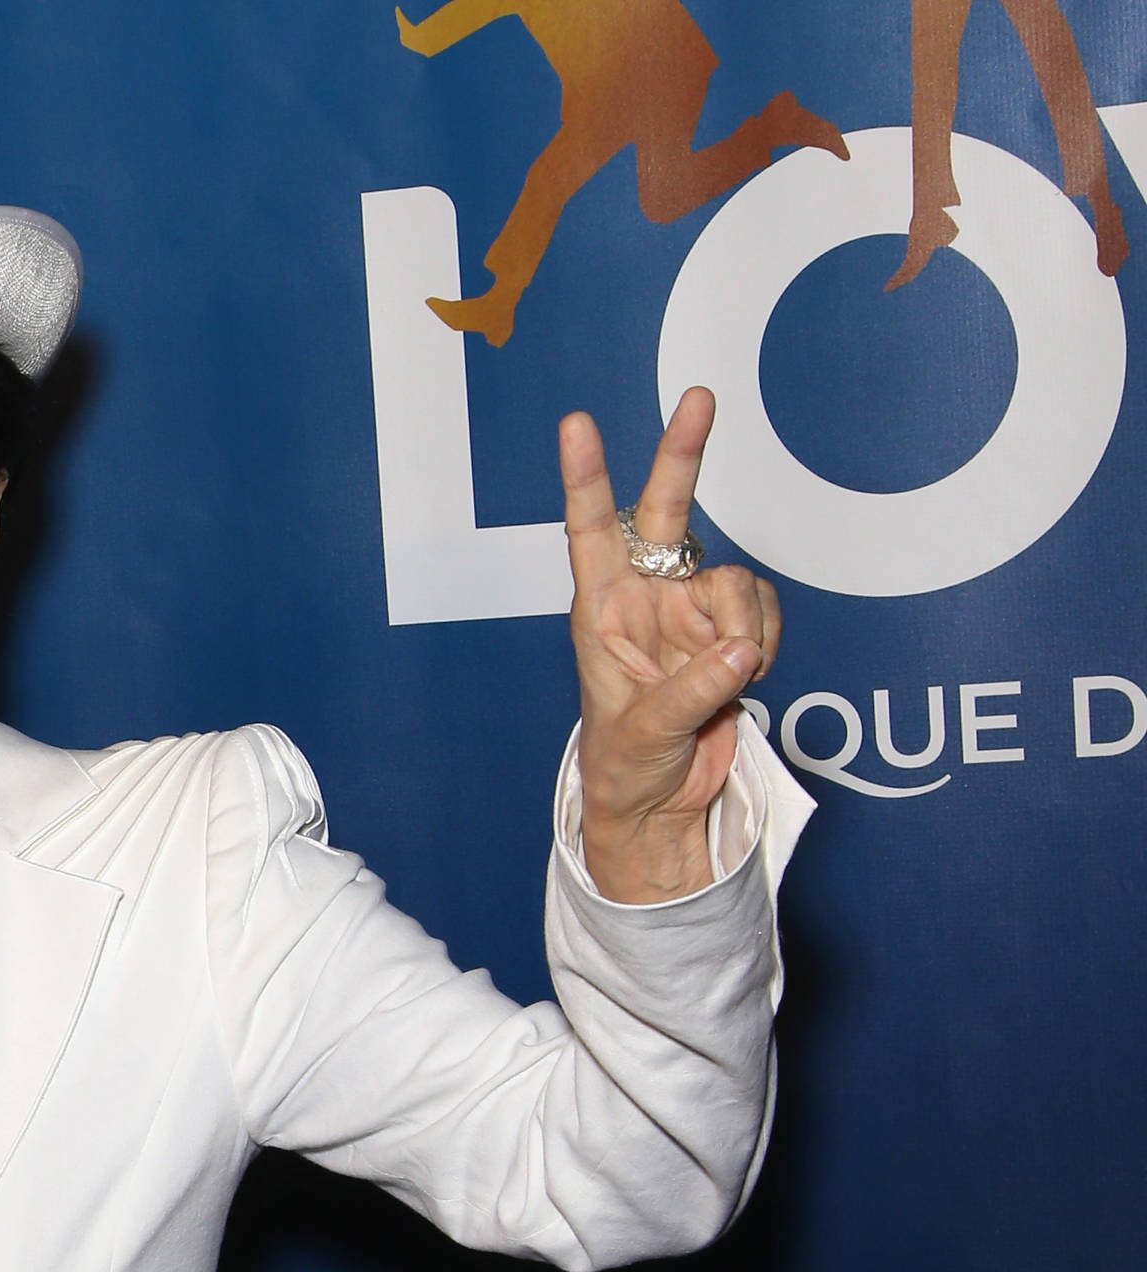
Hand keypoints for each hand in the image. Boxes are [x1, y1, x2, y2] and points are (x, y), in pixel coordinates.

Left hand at [562, 387, 780, 902]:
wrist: (663, 804)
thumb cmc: (626, 766)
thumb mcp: (647, 733)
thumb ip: (694, 691)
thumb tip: (741, 650)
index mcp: (600, 610)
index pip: (589, 530)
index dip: (586, 477)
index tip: (577, 424)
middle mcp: (645, 596)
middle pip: (665, 510)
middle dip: (683, 454)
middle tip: (699, 396)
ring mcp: (691, 609)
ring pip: (738, 581)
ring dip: (745, 628)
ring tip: (729, 679)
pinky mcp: (732, 629)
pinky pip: (766, 612)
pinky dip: (765, 643)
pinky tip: (745, 678)